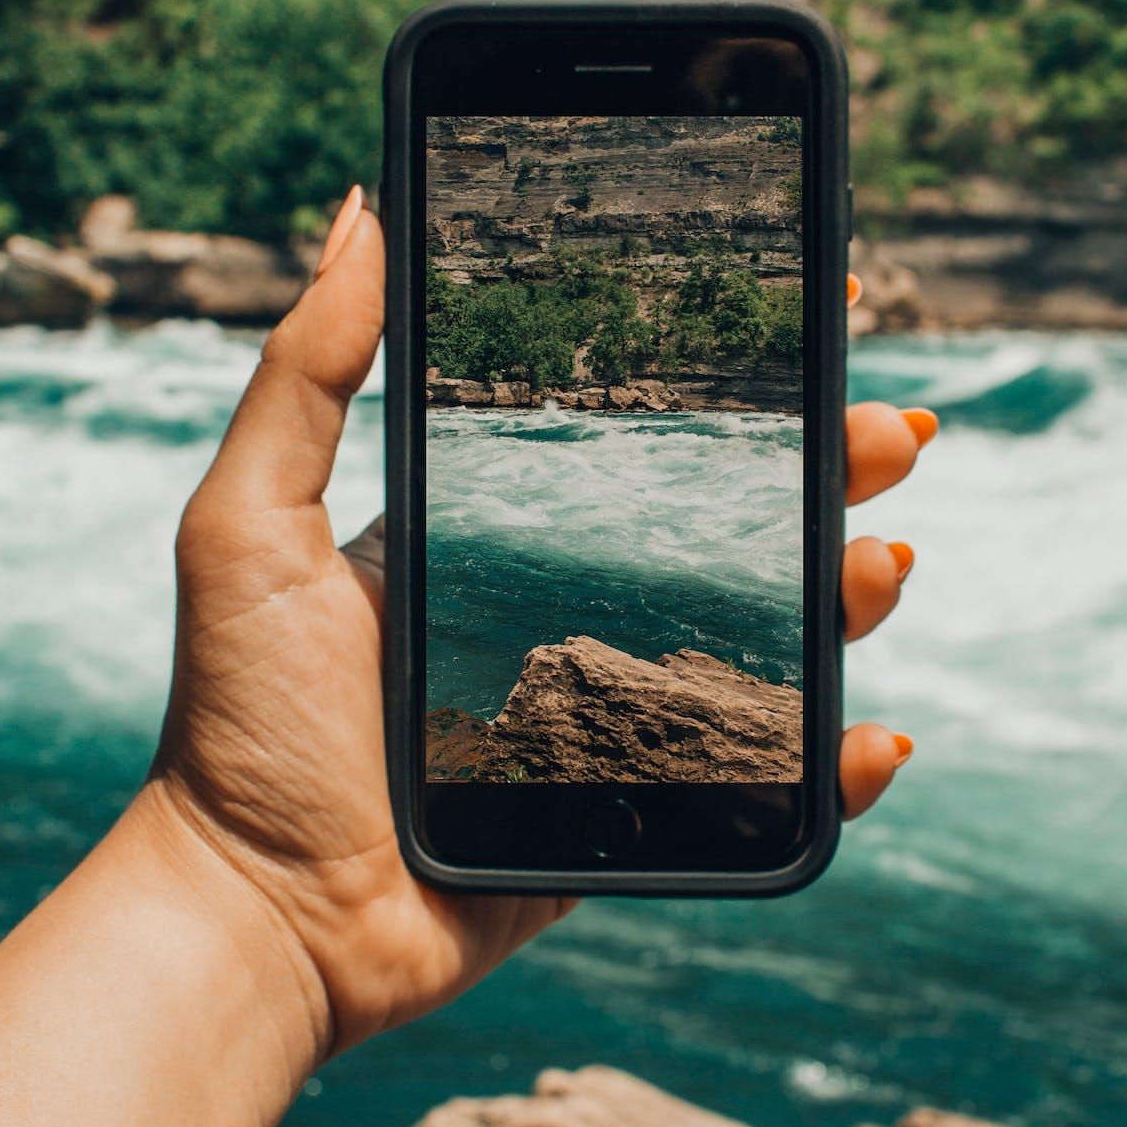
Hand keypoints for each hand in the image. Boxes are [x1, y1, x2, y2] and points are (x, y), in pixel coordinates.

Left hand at [143, 197, 935, 1061]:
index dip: (732, 372)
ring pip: (766, 642)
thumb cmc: (238, 720)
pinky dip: (830, 764)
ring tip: (882, 562)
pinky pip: (759, 786)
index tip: (808, 297)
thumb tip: (358, 212)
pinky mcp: (631, 818)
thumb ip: (305, 373)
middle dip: (826, 468)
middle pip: (731, 523)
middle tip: (888, 430)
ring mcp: (608, 716)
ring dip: (846, 596)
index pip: (639, 430)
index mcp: (499, 535)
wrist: (258, 915)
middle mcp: (566, 612)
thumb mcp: (249, 521)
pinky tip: (875, 732)